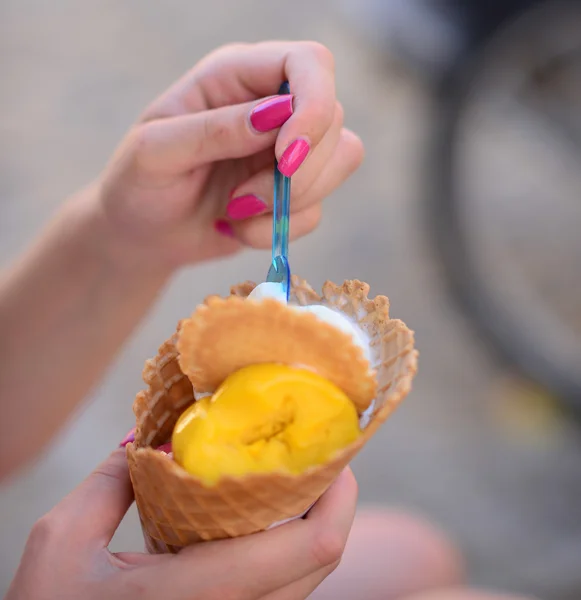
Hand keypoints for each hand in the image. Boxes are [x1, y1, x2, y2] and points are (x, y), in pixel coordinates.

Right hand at [7, 450, 357, 599]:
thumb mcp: (62, 543)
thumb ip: (108, 481)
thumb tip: (147, 438)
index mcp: (205, 593)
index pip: (312, 546)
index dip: (339, 494)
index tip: (336, 452)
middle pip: (321, 560)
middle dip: (333, 501)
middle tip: (318, 454)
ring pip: (305, 578)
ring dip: (312, 523)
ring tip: (293, 476)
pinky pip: (281, 590)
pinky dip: (286, 547)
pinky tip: (258, 516)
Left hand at [97, 41, 363, 269]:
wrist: (144, 235)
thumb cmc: (139, 184)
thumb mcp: (156, 153)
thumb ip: (213, 130)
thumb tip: (275, 117)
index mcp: (237, 75)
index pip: (309, 63)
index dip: (313, 105)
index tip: (287, 156)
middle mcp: (271, 105)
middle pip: (332, 118)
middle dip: (296, 172)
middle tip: (240, 198)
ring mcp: (286, 149)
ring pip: (340, 160)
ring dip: (289, 201)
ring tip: (235, 210)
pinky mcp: (294, 192)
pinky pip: (317, 210)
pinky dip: (278, 229)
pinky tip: (239, 228)